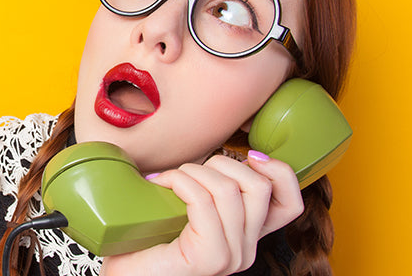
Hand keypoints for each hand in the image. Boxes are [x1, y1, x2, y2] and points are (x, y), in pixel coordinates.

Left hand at [100, 151, 304, 275]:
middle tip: (189, 171)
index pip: (290, 203)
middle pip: (260, 187)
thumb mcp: (189, 205)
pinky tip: (161, 184)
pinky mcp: (209, 257)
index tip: (249, 155)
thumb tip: (229, 148)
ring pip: (229, 190)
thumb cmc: (146, 238)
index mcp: (247, 235)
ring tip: (169, 180)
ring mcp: (230, 256)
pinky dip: (180, 182)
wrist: (121, 274)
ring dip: (193, 171)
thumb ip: (212, 188)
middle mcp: (246, 249)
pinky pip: (203, 202)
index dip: (279, 171)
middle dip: (222, 163)